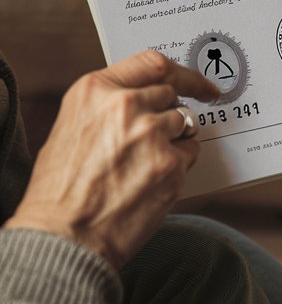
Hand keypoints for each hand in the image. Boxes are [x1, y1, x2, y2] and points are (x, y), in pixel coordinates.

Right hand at [4, 50, 219, 269]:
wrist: (62, 238)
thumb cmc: (60, 190)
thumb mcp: (73, 128)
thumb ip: (109, 105)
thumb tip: (146, 98)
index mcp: (95, 91)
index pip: (153, 64)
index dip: (182, 74)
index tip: (199, 83)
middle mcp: (125, 105)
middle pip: (171, 95)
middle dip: (169, 115)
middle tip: (156, 140)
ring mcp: (151, 133)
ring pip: (184, 124)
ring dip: (173, 142)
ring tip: (143, 168)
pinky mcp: (170, 163)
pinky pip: (190, 153)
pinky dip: (177, 167)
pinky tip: (150, 183)